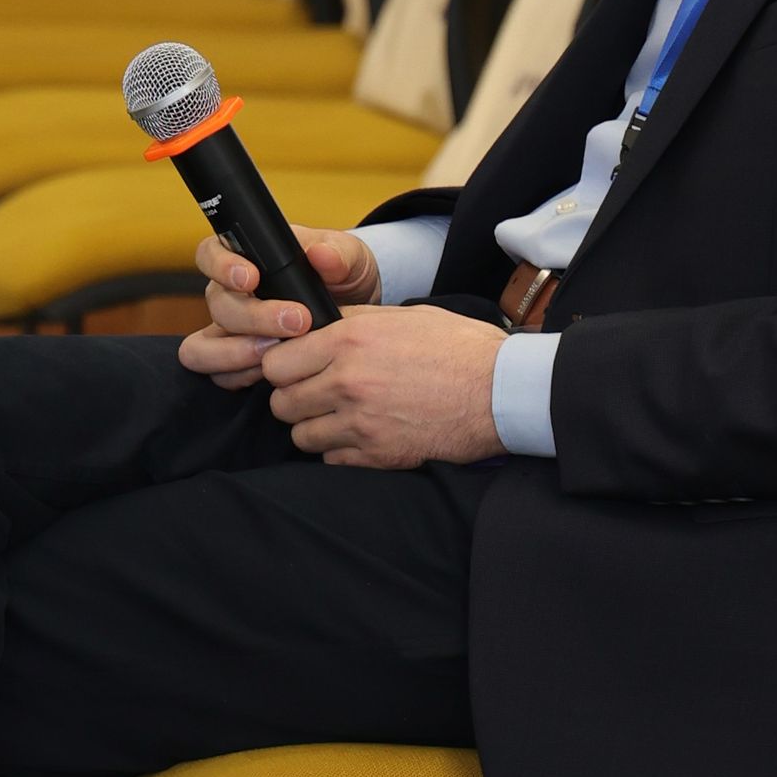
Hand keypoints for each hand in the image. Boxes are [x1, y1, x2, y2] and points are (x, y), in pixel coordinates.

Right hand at [179, 228, 380, 389]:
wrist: (356, 318)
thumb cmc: (344, 279)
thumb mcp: (350, 259)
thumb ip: (338, 254)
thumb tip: (320, 254)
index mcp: (247, 257)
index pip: (210, 254)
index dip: (221, 266)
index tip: (251, 278)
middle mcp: (230, 294)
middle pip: (217, 304)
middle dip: (253, 316)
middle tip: (296, 322)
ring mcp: (229, 331)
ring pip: (203, 346)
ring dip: (235, 352)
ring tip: (275, 353)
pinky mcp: (237, 362)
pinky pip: (219, 374)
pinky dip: (242, 375)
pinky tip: (274, 372)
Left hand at [257, 302, 505, 464]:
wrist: (499, 390)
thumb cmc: (458, 347)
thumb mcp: (403, 316)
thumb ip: (353, 321)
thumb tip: (316, 325)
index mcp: (350, 339)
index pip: (276, 362)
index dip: (283, 365)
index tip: (295, 367)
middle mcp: (347, 381)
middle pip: (281, 402)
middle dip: (294, 398)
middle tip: (315, 393)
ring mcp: (360, 423)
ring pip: (301, 435)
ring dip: (314, 427)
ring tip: (337, 416)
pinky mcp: (377, 455)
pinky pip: (330, 460)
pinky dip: (339, 451)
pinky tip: (359, 435)